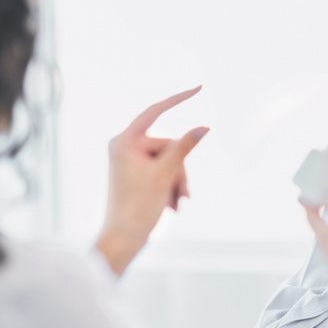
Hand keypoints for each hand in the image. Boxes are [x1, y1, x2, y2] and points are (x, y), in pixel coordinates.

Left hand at [96, 86, 208, 275]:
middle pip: (169, 145)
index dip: (178, 99)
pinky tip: (172, 206)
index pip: (155, 111)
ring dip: (178, 182)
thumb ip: (185, 147)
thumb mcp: (165, 174)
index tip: (199, 88)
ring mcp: (131, 161)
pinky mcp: (138, 175)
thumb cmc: (138, 207)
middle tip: (183, 195)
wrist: (123, 239)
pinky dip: (172, 187)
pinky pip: (164, 172)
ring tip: (178, 204)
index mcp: (124, 141)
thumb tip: (204, 127)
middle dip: (180, 170)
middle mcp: (125, 147)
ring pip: (170, 161)